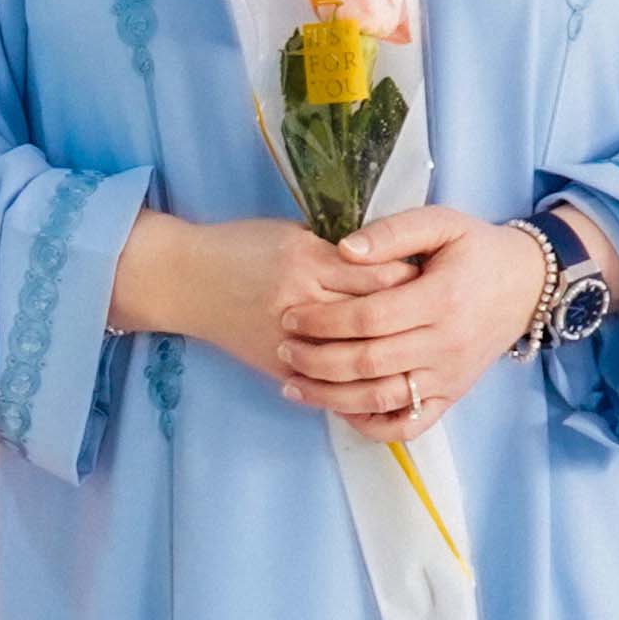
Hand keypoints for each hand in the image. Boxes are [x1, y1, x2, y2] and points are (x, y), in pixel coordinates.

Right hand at [111, 210, 406, 399]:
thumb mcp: (290, 234)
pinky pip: (330, 385)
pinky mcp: (279, 367)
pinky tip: (385, 380)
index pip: (379, 275)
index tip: (435, 278)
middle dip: (411, 320)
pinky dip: (360, 386)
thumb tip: (388, 263)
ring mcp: (289, 340)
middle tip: (436, 317)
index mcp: (307, 260)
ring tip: (413, 349)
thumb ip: (336, 251)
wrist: (182, 280)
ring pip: (356, 360)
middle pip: (374, 318)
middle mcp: (301, 302)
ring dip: (389, 358)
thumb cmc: (238, 248)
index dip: (413, 279)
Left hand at [265, 204, 548, 440]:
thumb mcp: (441, 222)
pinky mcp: (452, 396)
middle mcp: (447, 343)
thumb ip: (392, 232)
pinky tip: (339, 411)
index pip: (370, 318)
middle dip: (317, 360)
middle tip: (284, 349)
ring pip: (382, 399)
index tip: (291, 315)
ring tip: (293, 385)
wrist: (526, 284)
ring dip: (331, 398)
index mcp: (441, 298)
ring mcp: (450, 376)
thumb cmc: (475, 249)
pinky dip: (372, 426)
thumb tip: (344, 249)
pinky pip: (409, 425)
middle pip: (369, 362)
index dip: (324, 319)